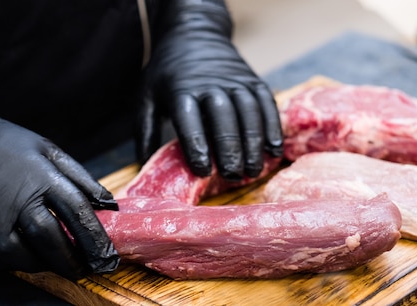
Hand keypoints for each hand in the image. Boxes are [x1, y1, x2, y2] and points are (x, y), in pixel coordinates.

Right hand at [0, 81, 119, 279]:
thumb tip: (107, 204)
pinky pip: (1, 262)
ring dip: (47, 264)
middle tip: (87, 269)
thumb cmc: (2, 144)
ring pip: (27, 259)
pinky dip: (19, 263)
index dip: (96, 240)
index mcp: (41, 179)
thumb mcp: (47, 150)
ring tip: (59, 262)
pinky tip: (28, 254)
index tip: (107, 255)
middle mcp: (16, 204)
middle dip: (74, 261)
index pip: (78, 215)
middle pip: (54, 244)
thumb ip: (80, 179)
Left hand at [136, 0, 282, 180]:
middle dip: (230, 149)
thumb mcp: (147, 96)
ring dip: (253, 143)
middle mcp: (210, 84)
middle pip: (223, 117)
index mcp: (180, 90)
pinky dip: (272, 128)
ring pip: (248, 112)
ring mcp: (235, 81)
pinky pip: (266, 105)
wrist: (194, 34)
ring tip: (253, 171)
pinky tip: (274, 151)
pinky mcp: (253, 81)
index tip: (202, 171)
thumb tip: (143, 167)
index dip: (196, 145)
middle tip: (232, 176)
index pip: (189, 119)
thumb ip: (145, 130)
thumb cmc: (168, 74)